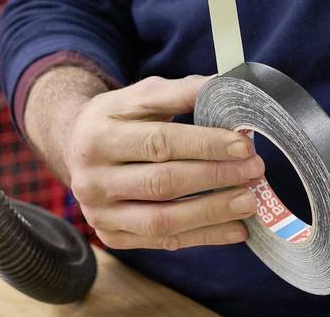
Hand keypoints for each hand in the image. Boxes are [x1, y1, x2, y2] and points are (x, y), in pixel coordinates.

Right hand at [60, 75, 263, 250]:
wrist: (75, 148)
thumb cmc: (118, 118)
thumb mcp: (141, 95)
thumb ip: (181, 92)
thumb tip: (228, 87)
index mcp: (98, 136)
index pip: (159, 142)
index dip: (204, 145)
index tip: (243, 145)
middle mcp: (92, 179)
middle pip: (162, 183)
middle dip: (214, 177)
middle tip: (254, 171)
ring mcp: (100, 213)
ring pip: (162, 219)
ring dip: (212, 212)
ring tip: (249, 201)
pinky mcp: (112, 236)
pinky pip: (163, 241)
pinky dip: (204, 236)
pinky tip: (236, 229)